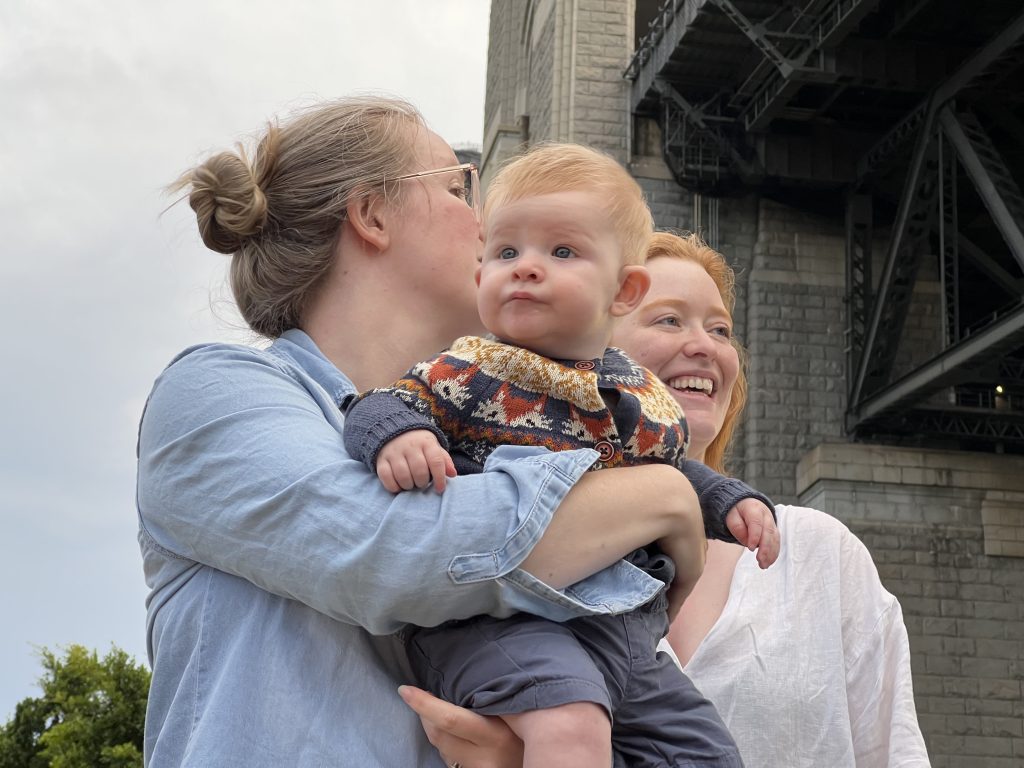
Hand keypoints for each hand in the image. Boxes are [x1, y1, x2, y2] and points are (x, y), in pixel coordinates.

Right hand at [376, 430, 456, 492]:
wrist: (393, 429)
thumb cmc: (419, 444)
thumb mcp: (433, 447)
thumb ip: (443, 460)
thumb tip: (453, 474)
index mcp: (426, 442)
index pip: (436, 461)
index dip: (440, 478)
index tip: (439, 489)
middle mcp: (409, 446)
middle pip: (419, 471)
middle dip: (422, 482)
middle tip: (422, 483)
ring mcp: (394, 452)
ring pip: (403, 476)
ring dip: (409, 486)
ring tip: (411, 484)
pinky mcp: (381, 459)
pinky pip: (386, 477)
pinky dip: (393, 486)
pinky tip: (399, 486)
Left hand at [398, 685, 522, 767]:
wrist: (547, 762)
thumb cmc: (531, 730)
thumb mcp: (516, 713)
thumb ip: (494, 699)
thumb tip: (462, 677)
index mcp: (496, 735)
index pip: (449, 718)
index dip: (424, 704)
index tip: (404, 690)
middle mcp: (483, 756)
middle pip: (438, 733)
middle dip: (425, 713)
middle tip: (421, 695)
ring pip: (441, 747)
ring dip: (433, 728)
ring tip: (439, 710)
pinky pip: (449, 758)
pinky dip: (445, 742)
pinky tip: (453, 731)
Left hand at [725, 499, 778, 568]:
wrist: (746, 503)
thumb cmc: (737, 511)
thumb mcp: (731, 516)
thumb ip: (737, 528)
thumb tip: (748, 543)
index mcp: (754, 508)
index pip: (756, 523)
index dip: (755, 536)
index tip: (751, 549)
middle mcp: (766, 515)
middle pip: (768, 532)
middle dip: (765, 548)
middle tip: (760, 561)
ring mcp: (772, 523)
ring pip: (774, 538)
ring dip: (771, 553)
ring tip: (764, 565)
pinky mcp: (774, 530)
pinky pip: (776, 542)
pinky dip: (774, 553)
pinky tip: (769, 562)